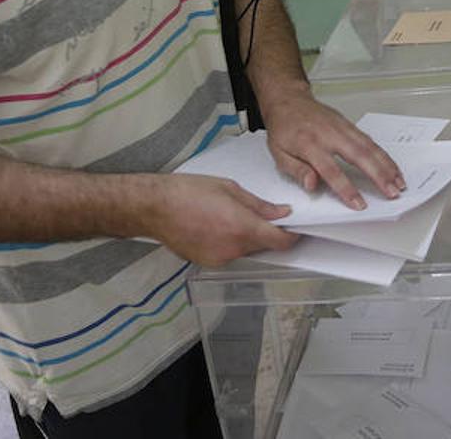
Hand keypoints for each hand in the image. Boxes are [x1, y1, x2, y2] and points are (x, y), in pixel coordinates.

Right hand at [144, 173, 297, 266]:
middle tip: (261, 214)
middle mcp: (233, 249)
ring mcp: (220, 259)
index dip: (292, 236)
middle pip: (264, 246)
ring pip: (247, 250)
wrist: (154, 207)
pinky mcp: (207, 263)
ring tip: (229, 216)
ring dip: (247, 238)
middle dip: (267, 233)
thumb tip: (281, 213)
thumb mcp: (230, 189)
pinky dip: (231, 243)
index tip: (296, 229)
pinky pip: (229, 254)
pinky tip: (216, 226)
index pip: (280, 242)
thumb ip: (259, 205)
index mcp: (243, 228)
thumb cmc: (188, 191)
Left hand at [263, 92, 406, 210]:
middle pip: (359, 156)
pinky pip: (370, 141)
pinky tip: (392, 167)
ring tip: (399, 183)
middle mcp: (329, 134)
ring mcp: (342, 128)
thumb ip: (297, 171)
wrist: (289, 101)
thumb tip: (312, 185)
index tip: (358, 204)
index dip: (346, 188)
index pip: (330, 170)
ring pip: (369, 147)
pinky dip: (384, 155)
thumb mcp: (278, 154)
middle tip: (392, 193)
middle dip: (378, 176)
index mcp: (309, 144)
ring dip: (387, 166)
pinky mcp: (350, 125)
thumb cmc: (284, 129)